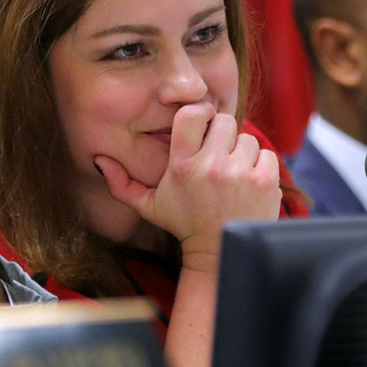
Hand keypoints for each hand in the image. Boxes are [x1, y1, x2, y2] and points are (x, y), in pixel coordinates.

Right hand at [94, 103, 280, 272]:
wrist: (220, 253)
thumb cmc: (184, 225)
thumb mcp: (148, 206)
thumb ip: (121, 184)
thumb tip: (100, 159)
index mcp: (182, 166)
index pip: (191, 114)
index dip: (199, 113)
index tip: (202, 124)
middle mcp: (211, 167)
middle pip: (224, 121)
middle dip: (222, 134)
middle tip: (218, 153)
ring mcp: (240, 174)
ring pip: (247, 137)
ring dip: (241, 151)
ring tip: (232, 172)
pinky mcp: (264, 183)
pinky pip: (266, 154)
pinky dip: (259, 164)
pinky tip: (248, 181)